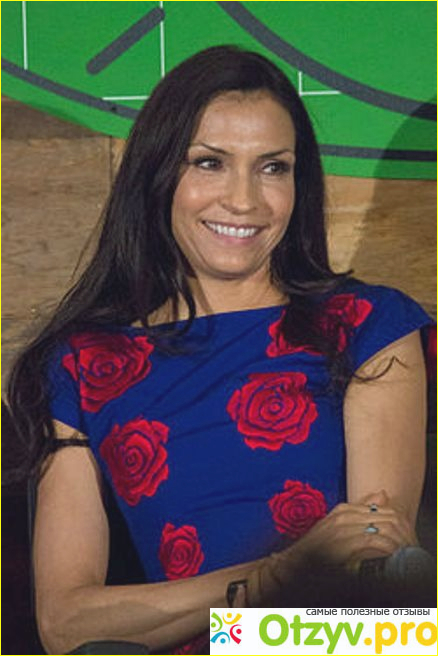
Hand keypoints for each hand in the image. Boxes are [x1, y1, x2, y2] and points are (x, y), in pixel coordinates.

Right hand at [287, 489, 415, 571]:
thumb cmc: (318, 547)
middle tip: (406, 540)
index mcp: (342, 509)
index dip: (393, 520)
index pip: (377, 508)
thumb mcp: (338, 524)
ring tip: (401, 547)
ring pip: (377, 527)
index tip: (402, 532)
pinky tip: (389, 552)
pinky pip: (369, 542)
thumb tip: (383, 493)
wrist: (296, 562)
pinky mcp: (341, 544)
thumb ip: (361, 508)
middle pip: (380, 516)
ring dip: (392, 538)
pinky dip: (382, 547)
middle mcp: (342, 515)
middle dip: (396, 529)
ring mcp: (341, 529)